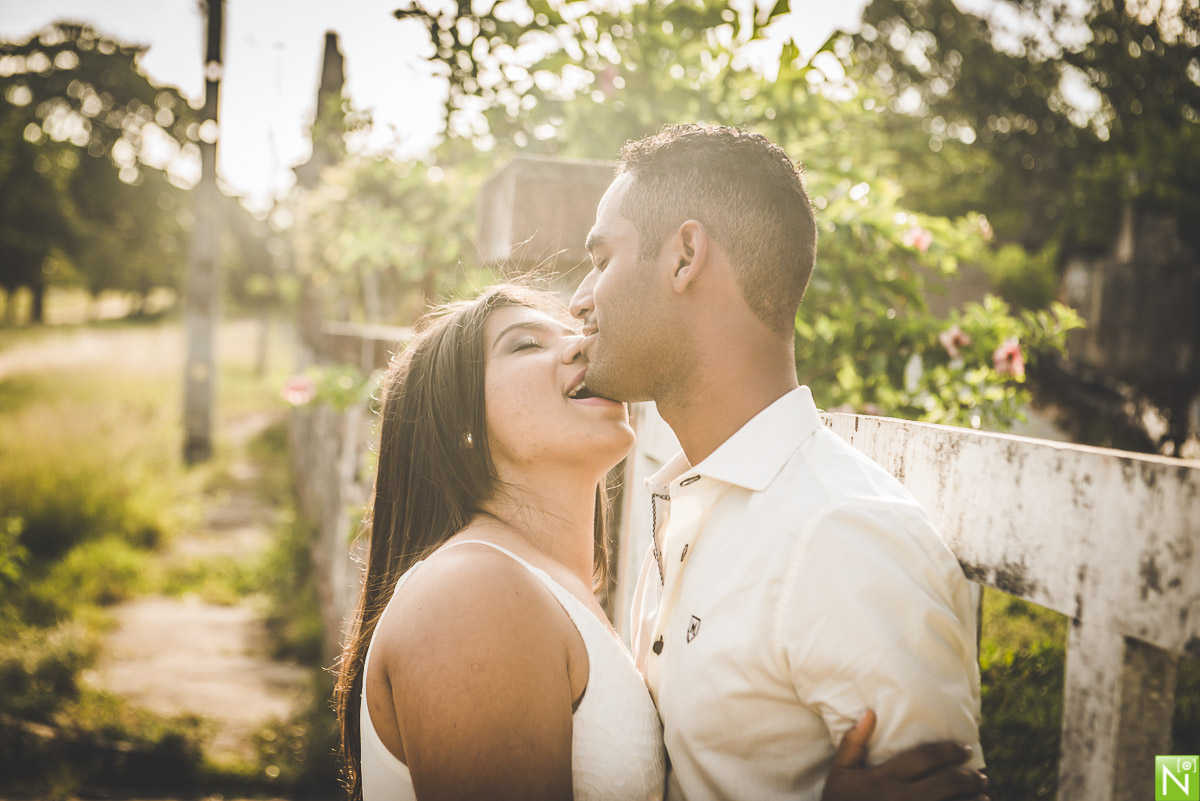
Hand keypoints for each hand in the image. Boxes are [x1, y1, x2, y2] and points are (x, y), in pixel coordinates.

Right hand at [819, 710, 988, 800]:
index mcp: (883, 778)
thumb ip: (854, 743)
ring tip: (983, 798)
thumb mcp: (839, 773)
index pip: (925, 757)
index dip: (950, 751)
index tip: (966, 749)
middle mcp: (900, 798)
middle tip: (982, 777)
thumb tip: (869, 713)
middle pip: (945, 784)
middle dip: (969, 779)